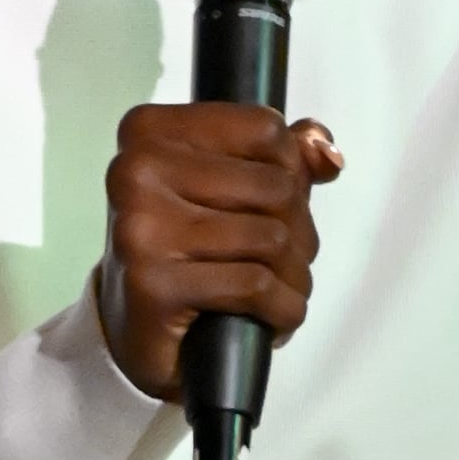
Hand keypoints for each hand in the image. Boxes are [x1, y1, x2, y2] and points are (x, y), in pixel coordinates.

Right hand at [99, 105, 342, 400]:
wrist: (132, 329)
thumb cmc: (184, 249)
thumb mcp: (227, 189)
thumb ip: (281, 159)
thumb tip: (326, 154)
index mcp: (150, 131)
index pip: (265, 130)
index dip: (292, 171)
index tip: (279, 205)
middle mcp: (137, 172)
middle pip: (275, 187)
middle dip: (299, 231)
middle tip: (287, 259)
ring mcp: (141, 228)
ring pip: (270, 239)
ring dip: (295, 275)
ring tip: (283, 289)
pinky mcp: (153, 285)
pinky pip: (254, 285)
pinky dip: (283, 308)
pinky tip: (275, 318)